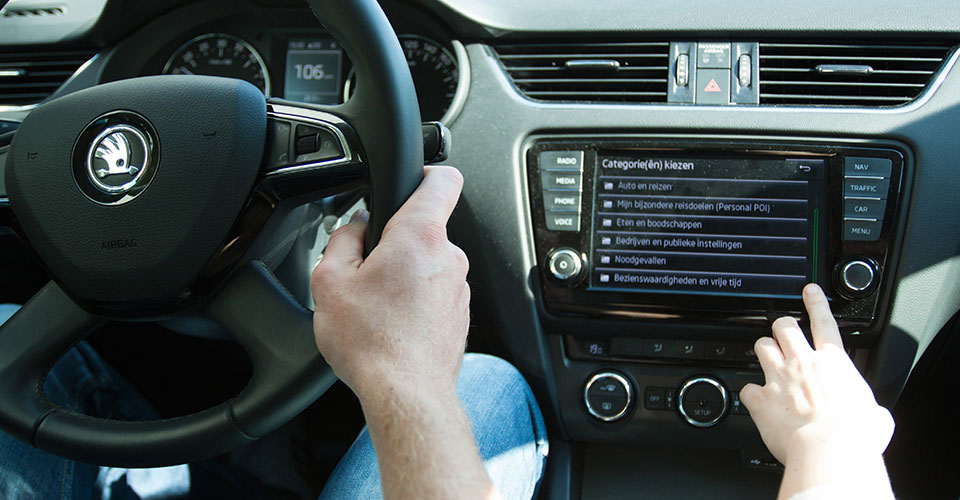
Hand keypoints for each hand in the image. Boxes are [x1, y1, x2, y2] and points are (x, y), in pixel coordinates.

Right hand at [310, 166, 469, 403]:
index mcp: (420, 236)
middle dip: (393, 240)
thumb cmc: (372, 344)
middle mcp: (449, 257)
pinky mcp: (459, 314)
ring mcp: (459, 288)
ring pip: (427, 263)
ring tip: (375, 304)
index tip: (408, 178)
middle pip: (423, 227)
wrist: (406, 395)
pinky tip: (391, 322)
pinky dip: (414, 299)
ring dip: (403, 274)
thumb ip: (342, 240)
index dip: (424, 171)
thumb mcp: (329, 282)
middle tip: (364, 269)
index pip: (442, 179)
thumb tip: (355, 227)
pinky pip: (434, 292)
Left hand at [740, 284, 894, 464]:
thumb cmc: (857, 436)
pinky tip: (755, 400)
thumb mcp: (876, 416)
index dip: (816, 303)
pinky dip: (749, 394)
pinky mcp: (761, 398)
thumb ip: (871, 408)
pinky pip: (746, 388)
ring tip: (767, 359)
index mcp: (834, 364)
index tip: (809, 291)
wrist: (831, 449)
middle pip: (784, 327)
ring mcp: (779, 378)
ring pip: (761, 346)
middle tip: (783, 334)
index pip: (824, 322)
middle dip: (781, 327)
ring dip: (763, 350)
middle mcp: (803, 363)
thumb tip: (876, 417)